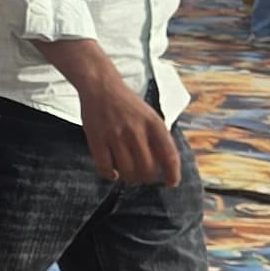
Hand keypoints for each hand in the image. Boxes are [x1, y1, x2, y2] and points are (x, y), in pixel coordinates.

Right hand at [75, 69, 182, 187]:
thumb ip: (158, 137)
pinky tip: (113, 174)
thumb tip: (165, 165)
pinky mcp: (97, 139)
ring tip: (128, 176)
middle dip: (147, 178)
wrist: (101, 87)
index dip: (173, 174)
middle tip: (143, 177)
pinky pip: (105, 167)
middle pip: (148, 169)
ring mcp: (116, 135)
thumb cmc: (127, 104)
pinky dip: (110, 175)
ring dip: (130, 178)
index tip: (171, 183)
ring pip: (128, 171)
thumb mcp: (150, 116)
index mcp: (154, 124)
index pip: (169, 156)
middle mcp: (137, 131)